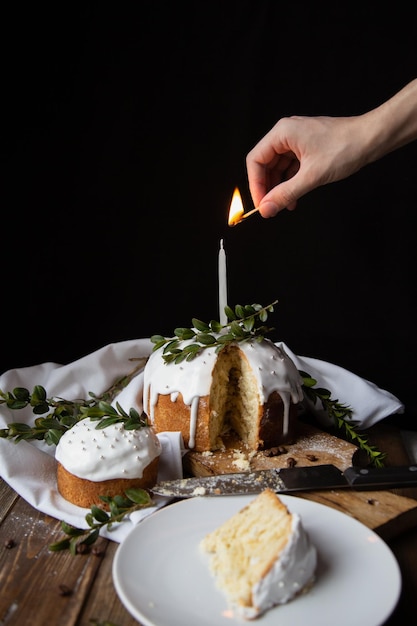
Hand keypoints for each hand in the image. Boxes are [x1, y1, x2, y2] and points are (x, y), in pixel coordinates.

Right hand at [246, 115, 367, 216]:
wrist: (372, 139)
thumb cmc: (346, 148)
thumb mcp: (312, 176)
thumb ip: (286, 193)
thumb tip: (267, 208)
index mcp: (282, 133)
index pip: (256, 160)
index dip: (255, 184)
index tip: (261, 203)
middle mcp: (286, 134)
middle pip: (265, 164)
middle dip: (267, 187)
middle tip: (271, 207)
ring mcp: (297, 140)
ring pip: (278, 167)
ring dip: (279, 187)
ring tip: (284, 205)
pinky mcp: (307, 147)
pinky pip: (291, 167)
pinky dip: (290, 182)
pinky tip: (295, 197)